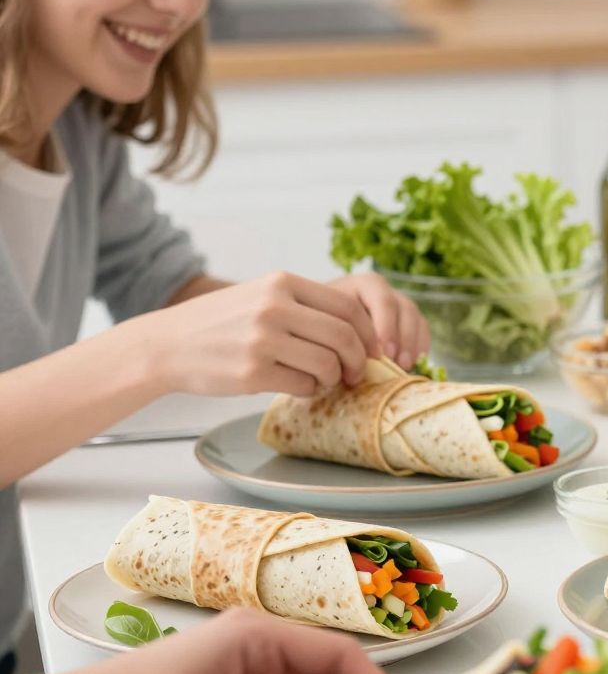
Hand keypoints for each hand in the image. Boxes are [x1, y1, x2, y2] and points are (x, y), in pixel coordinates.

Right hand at [126, 273, 388, 397]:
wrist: (167, 344)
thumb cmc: (221, 323)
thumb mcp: (261, 296)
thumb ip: (304, 305)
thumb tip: (360, 332)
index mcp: (281, 283)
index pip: (348, 307)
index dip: (369, 333)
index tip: (373, 350)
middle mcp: (274, 308)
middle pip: (344, 337)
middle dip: (359, 360)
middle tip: (357, 374)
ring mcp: (262, 340)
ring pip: (327, 364)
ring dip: (333, 378)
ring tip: (323, 380)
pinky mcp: (252, 372)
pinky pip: (303, 386)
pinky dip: (310, 390)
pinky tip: (297, 386)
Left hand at [330, 270, 430, 368]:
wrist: (322, 326)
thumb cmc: (321, 326)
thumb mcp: (325, 324)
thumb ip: (339, 335)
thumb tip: (356, 360)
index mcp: (364, 284)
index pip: (383, 301)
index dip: (386, 328)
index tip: (381, 355)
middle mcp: (385, 291)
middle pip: (404, 309)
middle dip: (401, 338)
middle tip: (395, 362)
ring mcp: (399, 304)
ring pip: (415, 319)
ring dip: (412, 345)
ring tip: (403, 367)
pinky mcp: (408, 320)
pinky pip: (422, 330)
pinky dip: (419, 347)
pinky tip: (409, 364)